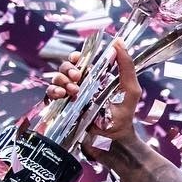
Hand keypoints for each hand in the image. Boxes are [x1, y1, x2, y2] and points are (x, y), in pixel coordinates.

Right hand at [46, 40, 141, 161]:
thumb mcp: (130, 89)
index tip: (79, 60)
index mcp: (95, 78)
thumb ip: (126, 66)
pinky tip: (61, 95)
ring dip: (62, 80)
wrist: (114, 140)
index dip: (76, 58)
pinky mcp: (62, 109)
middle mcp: (81, 85)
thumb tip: (118, 41)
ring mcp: (70, 97)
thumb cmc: (124, 116)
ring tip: (74, 90)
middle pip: (66, 68)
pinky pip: (50, 95)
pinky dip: (53, 91)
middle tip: (78, 78)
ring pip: (56, 79)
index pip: (80, 61)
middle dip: (69, 69)